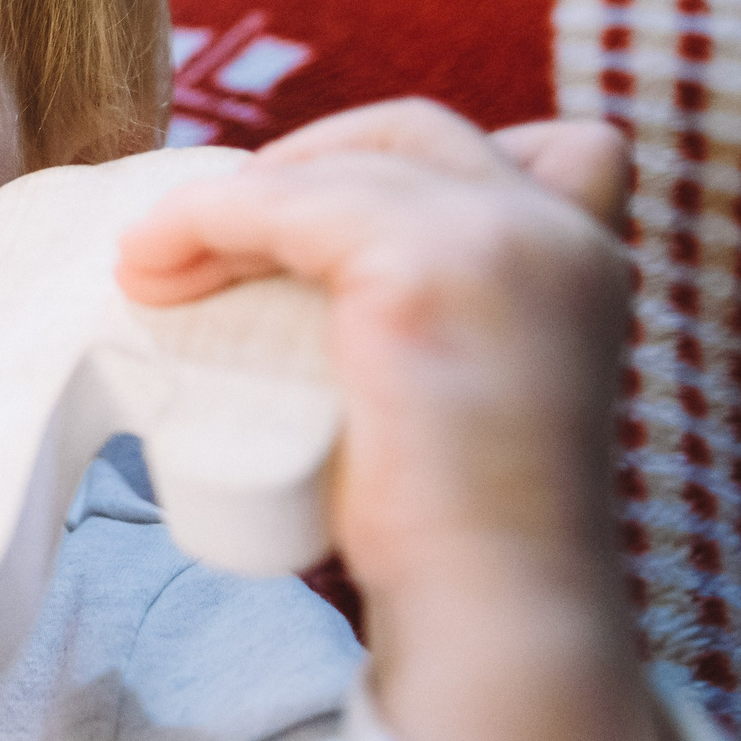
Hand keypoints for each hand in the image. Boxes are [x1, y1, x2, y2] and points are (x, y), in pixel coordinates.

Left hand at [118, 101, 714, 740]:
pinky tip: (152, 264)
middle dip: (304, 162)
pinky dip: (204, 220)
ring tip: (155, 266)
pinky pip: (285, 205)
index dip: (414, 162)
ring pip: (336, 169)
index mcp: (589, 258)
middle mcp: (561, 233)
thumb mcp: (471, 390)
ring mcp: (503, 241)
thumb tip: (308, 298)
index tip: (311, 218)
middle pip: (414, 130)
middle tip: (214, 235)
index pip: (543, 141)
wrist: (495, 610)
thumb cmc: (458, 532)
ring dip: (228, 203)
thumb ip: (442, 327)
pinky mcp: (429, 271)